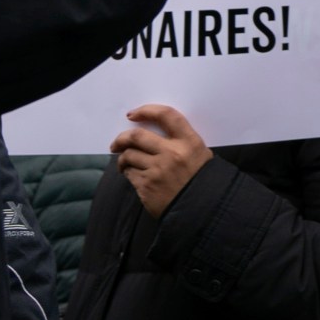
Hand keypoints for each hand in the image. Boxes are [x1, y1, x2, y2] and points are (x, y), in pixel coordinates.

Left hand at [110, 104, 212, 219]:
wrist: (202, 208)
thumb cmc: (201, 179)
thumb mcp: (199, 153)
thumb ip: (180, 140)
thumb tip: (151, 133)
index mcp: (189, 141)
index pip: (166, 116)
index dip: (147, 110)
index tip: (133, 114)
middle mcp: (172, 153)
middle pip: (137, 136)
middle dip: (122, 138)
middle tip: (117, 143)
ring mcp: (157, 170)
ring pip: (129, 156)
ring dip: (123, 159)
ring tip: (125, 163)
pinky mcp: (147, 186)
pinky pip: (130, 174)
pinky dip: (128, 172)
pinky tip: (133, 175)